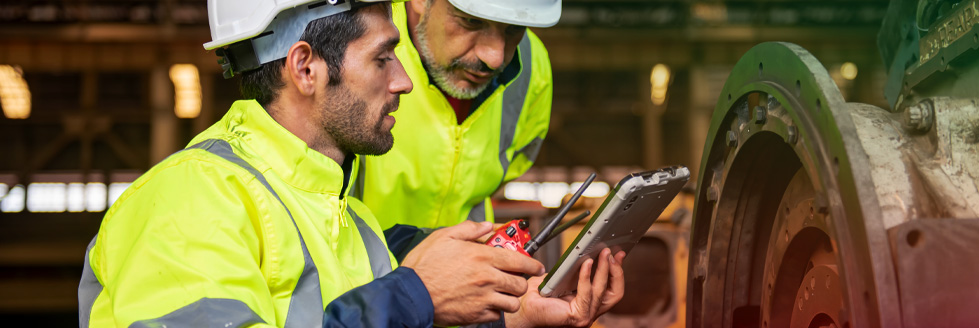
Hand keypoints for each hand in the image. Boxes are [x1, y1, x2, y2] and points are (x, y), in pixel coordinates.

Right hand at [401, 221, 545, 325]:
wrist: (410, 294)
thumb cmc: (424, 266)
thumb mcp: (444, 236)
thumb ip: (470, 229)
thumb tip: (487, 226)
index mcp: (482, 257)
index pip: (520, 260)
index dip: (532, 264)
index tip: (536, 266)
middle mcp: (487, 278)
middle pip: (520, 284)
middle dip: (521, 281)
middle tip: (514, 278)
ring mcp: (483, 299)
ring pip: (512, 302)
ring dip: (510, 297)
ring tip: (501, 292)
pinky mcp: (476, 314)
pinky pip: (497, 315)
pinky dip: (495, 310)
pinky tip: (486, 303)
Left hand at [505, 248, 626, 327]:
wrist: (522, 308)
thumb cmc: (538, 296)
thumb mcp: (563, 277)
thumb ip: (577, 270)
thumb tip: (589, 253)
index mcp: (589, 303)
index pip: (612, 289)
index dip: (617, 271)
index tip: (618, 254)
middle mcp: (590, 311)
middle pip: (615, 293)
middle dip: (616, 271)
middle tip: (612, 253)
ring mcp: (586, 316)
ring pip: (602, 291)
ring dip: (604, 270)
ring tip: (602, 254)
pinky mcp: (578, 317)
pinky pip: (586, 293)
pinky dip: (587, 277)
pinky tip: (586, 264)